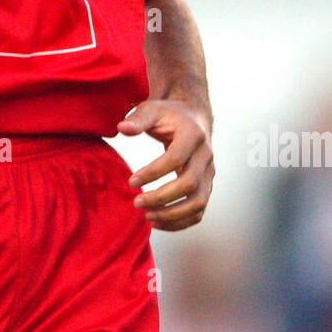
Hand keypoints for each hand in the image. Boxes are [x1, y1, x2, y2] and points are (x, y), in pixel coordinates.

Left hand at [116, 99, 214, 230]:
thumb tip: (122, 128)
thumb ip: (138, 119)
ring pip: (198, 203)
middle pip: (189, 184)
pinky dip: (180, 222)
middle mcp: (206, 155)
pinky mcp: (206, 186)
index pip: (176, 158)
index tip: (131, 181)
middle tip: (136, 203)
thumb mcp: (152, 110)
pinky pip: (198, 211)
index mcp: (193, 135)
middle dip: (161, 197)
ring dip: (173, 215)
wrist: (194, 119)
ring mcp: (209, 173)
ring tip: (147, 216)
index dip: (153, 173)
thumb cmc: (169, 115)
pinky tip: (157, 222)